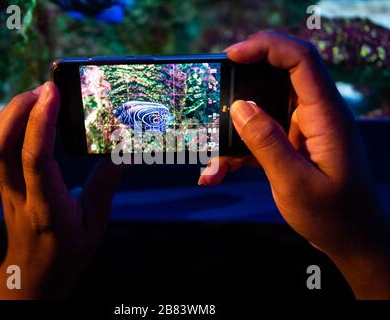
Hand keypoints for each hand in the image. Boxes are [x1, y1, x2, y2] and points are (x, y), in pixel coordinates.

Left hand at [0, 82, 122, 298]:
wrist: (35, 271)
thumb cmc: (69, 250)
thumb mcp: (96, 223)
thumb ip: (106, 185)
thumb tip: (123, 152)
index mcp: (47, 207)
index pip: (35, 160)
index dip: (40, 123)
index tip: (52, 93)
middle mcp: (19, 194)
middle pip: (0, 145)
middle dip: (19, 108)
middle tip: (47, 90)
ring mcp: (4, 188)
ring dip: (7, 113)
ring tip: (36, 99)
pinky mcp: (0, 183)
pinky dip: (0, 124)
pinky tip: (23, 117)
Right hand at [199, 32, 389, 298]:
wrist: (351, 239)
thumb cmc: (333, 215)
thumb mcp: (294, 183)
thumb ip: (267, 142)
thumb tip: (240, 107)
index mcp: (326, 116)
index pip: (301, 60)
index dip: (267, 47)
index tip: (232, 56)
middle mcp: (315, 115)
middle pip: (278, 77)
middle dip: (242, 84)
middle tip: (213, 95)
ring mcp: (302, 130)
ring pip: (262, 111)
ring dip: (233, 133)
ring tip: (213, 162)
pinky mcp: (292, 144)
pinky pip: (259, 137)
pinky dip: (237, 153)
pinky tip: (218, 174)